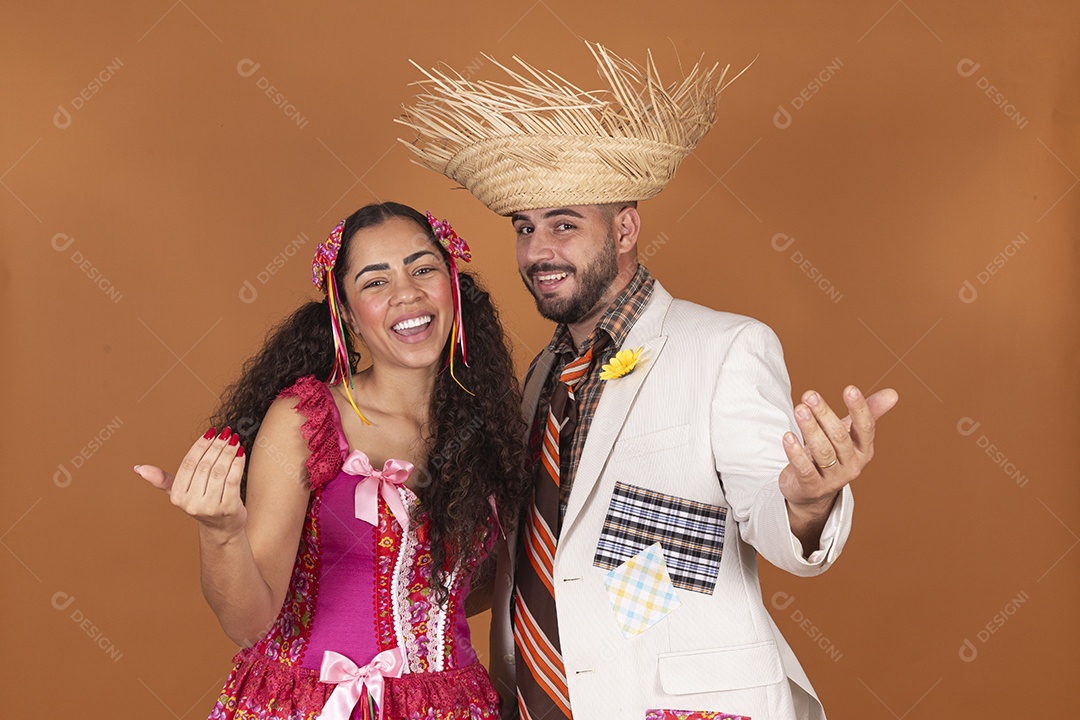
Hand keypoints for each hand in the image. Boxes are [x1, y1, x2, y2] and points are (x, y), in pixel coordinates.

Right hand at [136, 427, 247, 536]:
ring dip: (228, 452)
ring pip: (219, 471)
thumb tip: (139, 469)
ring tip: (234, 439)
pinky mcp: (229, 509)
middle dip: (216, 446)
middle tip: (226, 433)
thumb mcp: (179, 493)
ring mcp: (210, 507)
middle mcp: (191, 504)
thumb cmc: (200, 503)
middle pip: (205, 466)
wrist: (222, 528)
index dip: (200, 446)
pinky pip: (233, 480)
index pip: (188, 464)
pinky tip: (240, 452)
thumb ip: (162, 480)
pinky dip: (237, 464)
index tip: (210, 432)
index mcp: (177, 497)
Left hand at [779, 386, 898, 511]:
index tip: (850, 389)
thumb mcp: (849, 434)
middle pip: (839, 437)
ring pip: (822, 451)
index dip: (859, 408)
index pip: (865, 428)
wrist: (811, 490)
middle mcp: (852, 466)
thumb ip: (868, 413)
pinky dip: (796, 453)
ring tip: (799, 409)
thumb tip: (893, 394)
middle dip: (824, 414)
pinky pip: (805, 469)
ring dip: (810, 428)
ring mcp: (833, 479)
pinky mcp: (812, 488)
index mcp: (864, 450)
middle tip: (810, 395)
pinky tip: (787, 437)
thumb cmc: (832, 454)